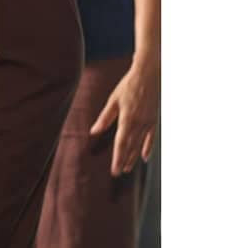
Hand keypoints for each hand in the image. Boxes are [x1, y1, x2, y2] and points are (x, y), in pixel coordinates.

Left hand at [90, 61, 158, 175]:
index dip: (117, 158)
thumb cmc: (129, 85)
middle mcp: (139, 124)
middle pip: (130, 146)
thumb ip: (105, 118)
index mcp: (127, 119)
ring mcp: (148, 123)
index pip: (121, 143)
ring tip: (127, 168)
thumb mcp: (114, 100)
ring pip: (140, 144)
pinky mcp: (153, 120)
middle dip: (124, 160)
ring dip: (133, 157)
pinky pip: (151, 138)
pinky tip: (144, 157)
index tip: (114, 171)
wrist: (149, 75)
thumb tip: (94, 131)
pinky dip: (148, 148)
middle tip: (118, 173)